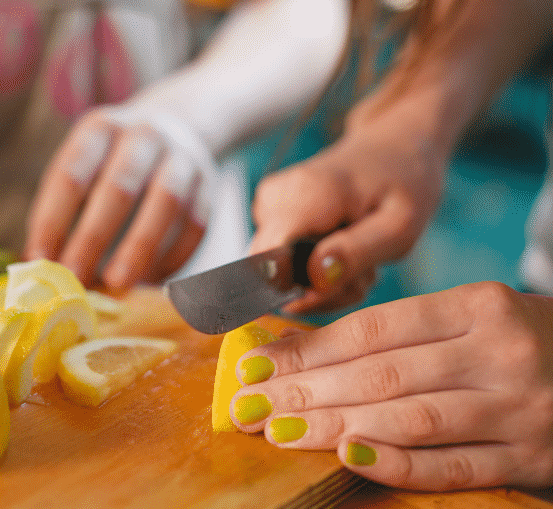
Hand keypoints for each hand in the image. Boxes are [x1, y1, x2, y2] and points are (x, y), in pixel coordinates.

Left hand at [23, 106, 213, 288]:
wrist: (178, 123)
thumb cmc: (113, 161)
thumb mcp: (83, 164)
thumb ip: (63, 208)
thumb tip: (43, 265)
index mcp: (101, 129)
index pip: (72, 174)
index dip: (53, 219)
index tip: (40, 258)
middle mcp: (144, 136)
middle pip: (119, 187)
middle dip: (94, 237)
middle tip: (76, 278)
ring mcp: (182, 158)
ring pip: (166, 203)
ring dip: (140, 247)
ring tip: (117, 283)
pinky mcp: (210, 185)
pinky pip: (195, 224)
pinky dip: (173, 256)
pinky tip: (150, 281)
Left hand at [229, 282, 552, 489]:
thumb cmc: (524, 340)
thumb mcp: (472, 317)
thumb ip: (401, 333)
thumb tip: (303, 350)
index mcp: (478, 306)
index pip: (371, 330)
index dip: (305, 349)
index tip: (254, 363)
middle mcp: (498, 353)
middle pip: (380, 374)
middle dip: (303, 391)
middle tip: (248, 404)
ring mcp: (518, 408)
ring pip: (408, 419)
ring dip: (334, 427)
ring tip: (278, 431)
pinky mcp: (531, 456)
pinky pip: (453, 466)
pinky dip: (398, 464)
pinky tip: (348, 457)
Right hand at [250, 98, 450, 312]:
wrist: (393, 148)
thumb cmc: (402, 182)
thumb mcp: (399, 226)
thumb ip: (356, 253)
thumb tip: (314, 279)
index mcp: (305, 197)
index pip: (267, 262)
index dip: (297, 291)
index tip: (340, 288)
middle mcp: (274, 200)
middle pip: (271, 276)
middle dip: (317, 291)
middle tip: (364, 274)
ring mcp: (266, 206)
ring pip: (276, 275)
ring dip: (321, 283)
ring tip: (359, 260)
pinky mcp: (268, 214)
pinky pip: (280, 264)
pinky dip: (314, 271)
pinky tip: (343, 252)